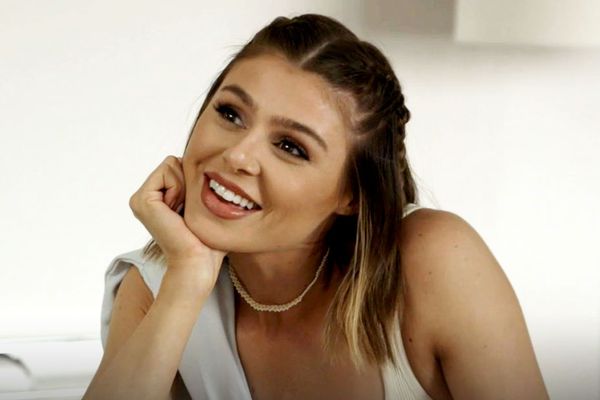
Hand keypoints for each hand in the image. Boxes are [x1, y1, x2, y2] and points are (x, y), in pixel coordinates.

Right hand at [129, 156, 225, 292]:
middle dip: (189, 181)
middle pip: (174, 162)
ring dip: (185, 185)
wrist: (198, 261)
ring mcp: (140, 198)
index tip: (194, 207)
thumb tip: (211, 162)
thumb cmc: (207, 239)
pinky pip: (167, 171)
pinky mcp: (142, 199)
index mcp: (157, 197)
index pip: (178, 164)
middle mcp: (145, 197)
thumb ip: (198, 182)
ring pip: (171, 163)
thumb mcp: (202, 204)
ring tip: (183, 212)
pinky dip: (180, 187)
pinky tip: (178, 211)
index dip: (193, 180)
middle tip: (189, 211)